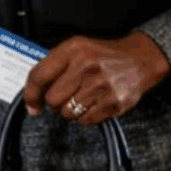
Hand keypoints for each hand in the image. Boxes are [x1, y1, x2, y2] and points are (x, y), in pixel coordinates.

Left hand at [23, 32, 170, 124]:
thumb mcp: (76, 49)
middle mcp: (86, 65)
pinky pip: (85, 121)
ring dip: (70, 111)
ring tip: (82, 98)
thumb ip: (52, 67)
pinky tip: (93, 104)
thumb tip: (33, 100)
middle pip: (52, 99)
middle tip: (65, 97)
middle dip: (54, 103)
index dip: (30, 94)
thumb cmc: (102, 56)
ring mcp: (101, 84)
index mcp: (73, 49)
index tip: (32, 104)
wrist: (140, 59)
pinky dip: (85, 117)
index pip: (39, 76)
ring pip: (67, 113)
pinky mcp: (114, 102)